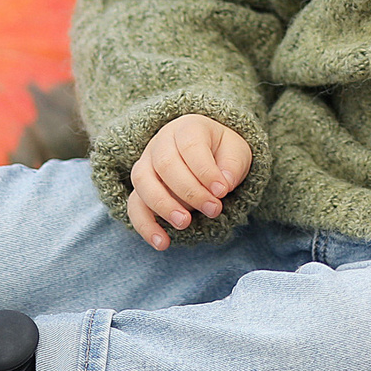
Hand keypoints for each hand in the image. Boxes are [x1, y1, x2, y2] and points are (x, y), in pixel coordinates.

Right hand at [126, 113, 252, 249]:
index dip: (205, 170)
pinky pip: (135, 206)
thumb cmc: (221, 152)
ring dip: (163, 206)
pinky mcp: (141, 189)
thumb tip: (223, 184)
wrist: (207, 152)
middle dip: (190, 191)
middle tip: (214, 209)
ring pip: (143, 182)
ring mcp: (147, 164)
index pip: (190, 146)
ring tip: (185, 224)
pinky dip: (145, 225)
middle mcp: (161, 142)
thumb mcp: (236, 151)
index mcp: (187, 127)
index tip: (223, 191)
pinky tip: (162, 243)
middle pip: (165, 164)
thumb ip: (232, 164)